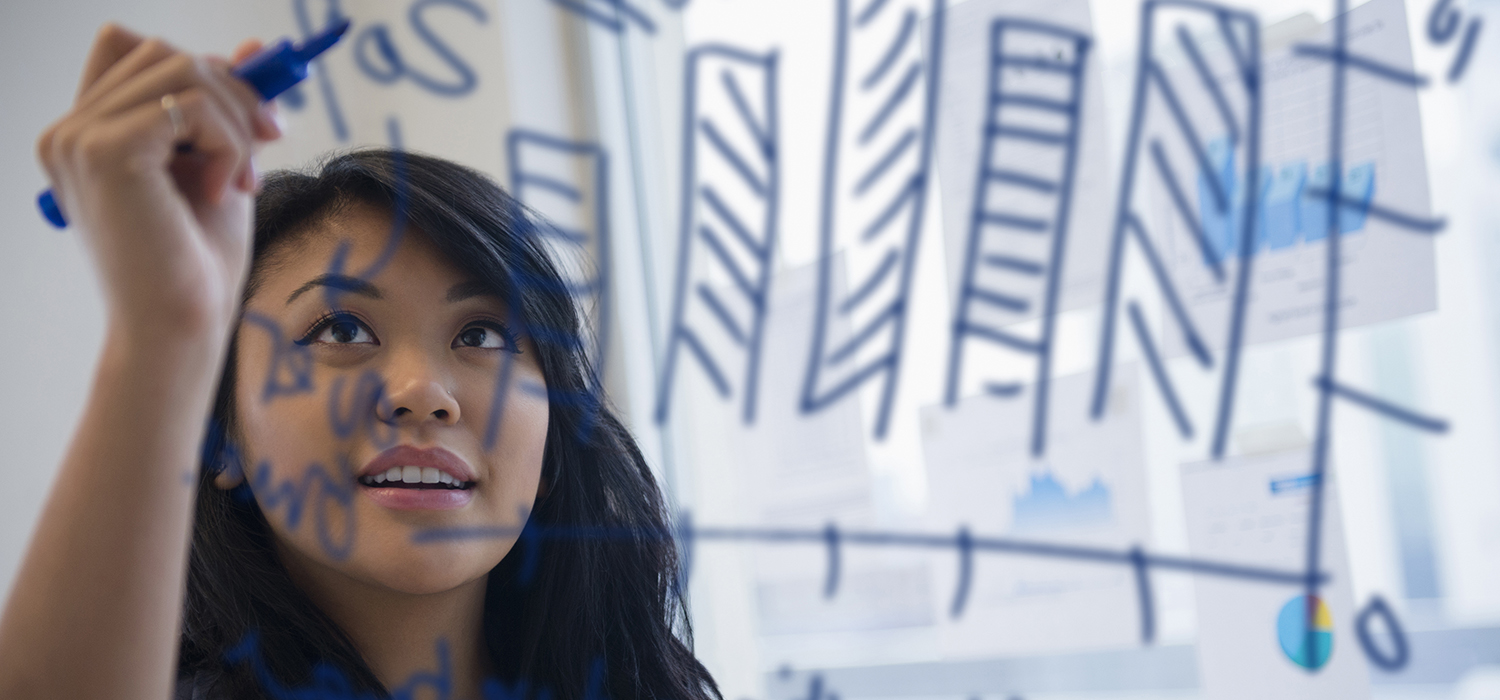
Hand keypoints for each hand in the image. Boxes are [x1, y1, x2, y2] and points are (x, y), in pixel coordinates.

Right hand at [36, 25, 282, 340]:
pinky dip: (228, 141)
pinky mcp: (107, 151)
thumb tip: (254, 49)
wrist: (179, 329)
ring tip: (245, 180)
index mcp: (84, 136)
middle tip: (268, 144)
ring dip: (236, 120)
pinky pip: (191, 102)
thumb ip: (227, 109)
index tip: (251, 121)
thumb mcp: (220, 165)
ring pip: (182, 69)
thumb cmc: (196, 263)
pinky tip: (226, 189)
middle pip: (162, 51)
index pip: (133, 49)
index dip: (201, 71)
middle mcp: (67, 132)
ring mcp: (79, 138)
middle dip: (232, 92)